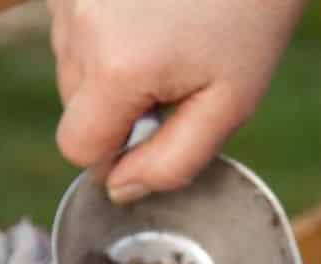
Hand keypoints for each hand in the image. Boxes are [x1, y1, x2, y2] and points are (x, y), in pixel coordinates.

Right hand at [50, 0, 306, 201]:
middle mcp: (79, 24)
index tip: (154, 129)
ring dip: (110, 63)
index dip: (114, 153)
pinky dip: (104, 26)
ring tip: (165, 32)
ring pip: (71, 61)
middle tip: (175, 72)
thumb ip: (172, 162)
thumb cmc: (250, 15)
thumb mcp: (228, 105)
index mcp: (116, 69)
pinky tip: (147, 7)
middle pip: (73, 104)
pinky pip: (73, 20)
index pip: (78, 147)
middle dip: (118, 103)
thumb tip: (119, 189)